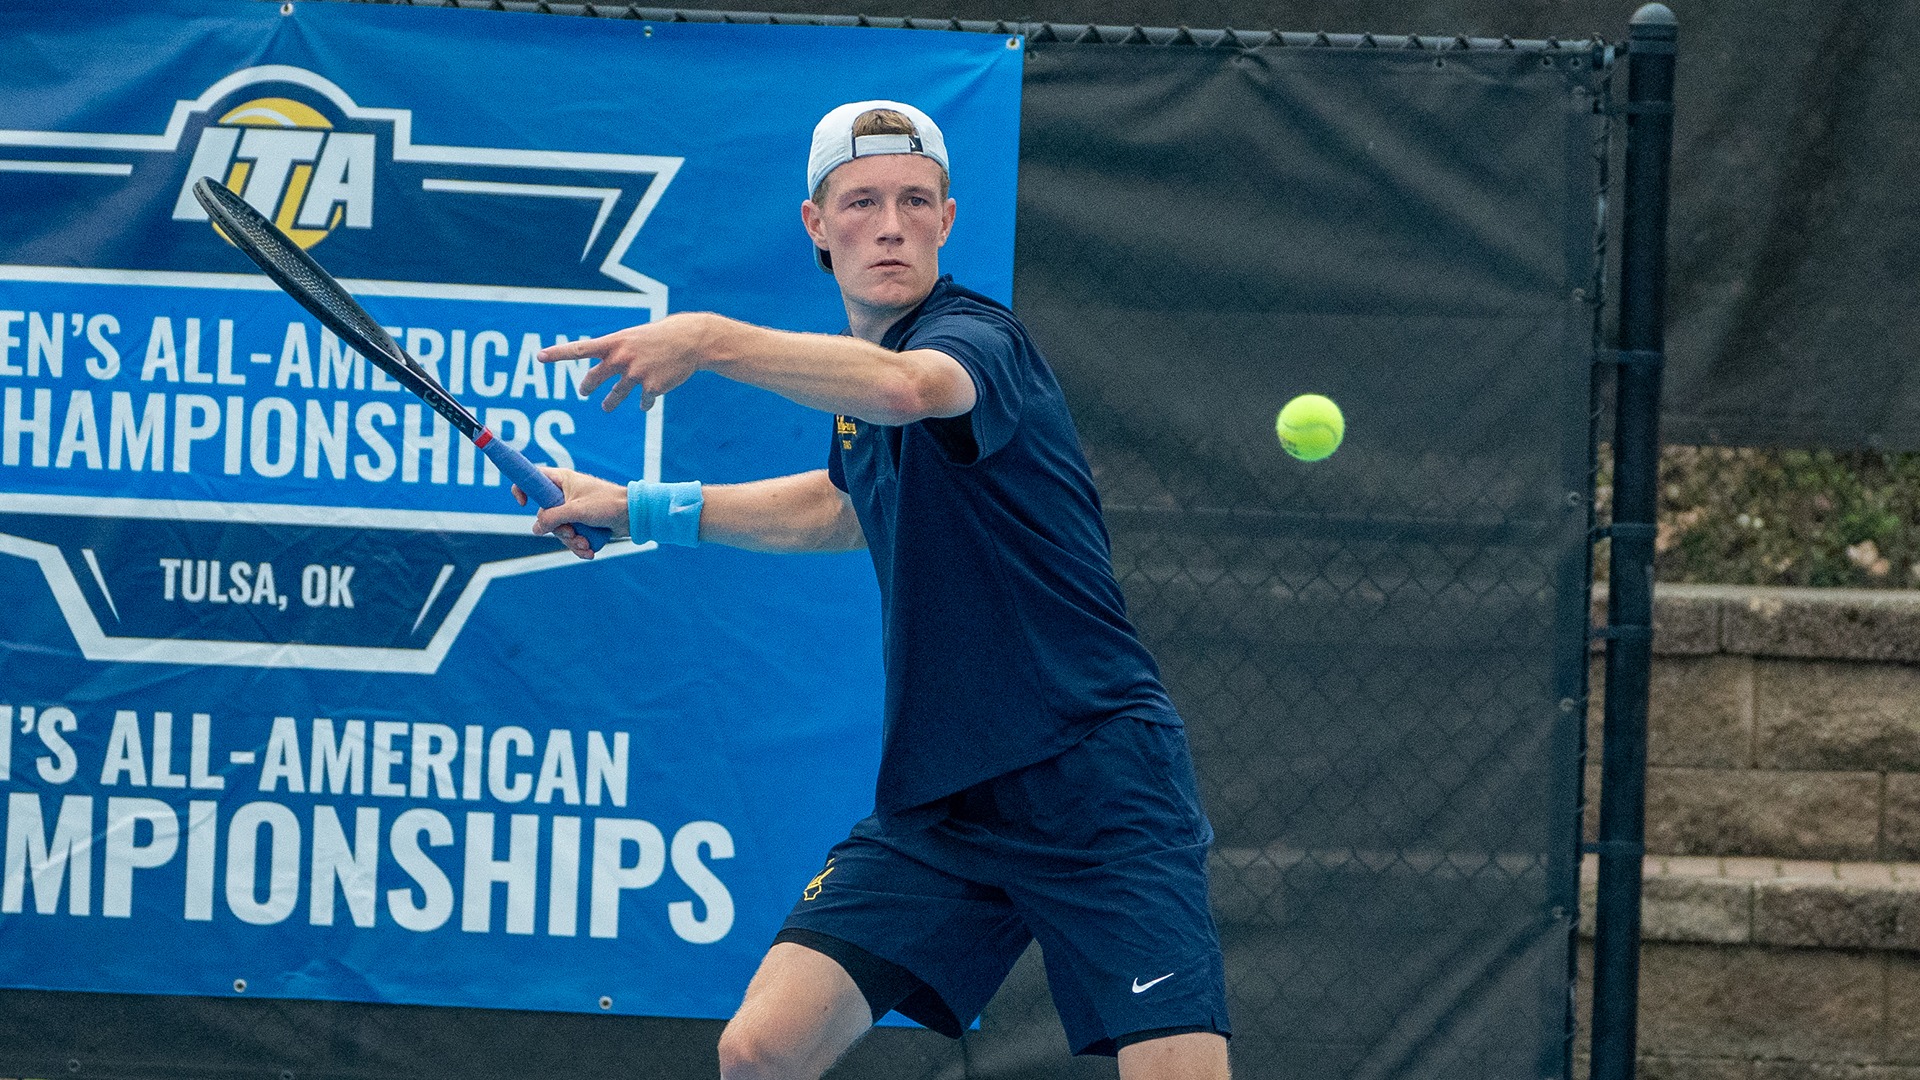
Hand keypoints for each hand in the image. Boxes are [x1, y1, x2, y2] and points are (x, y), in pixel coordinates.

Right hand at [513, 467, 628, 560]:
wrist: (634, 515)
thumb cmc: (607, 503)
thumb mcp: (576, 510)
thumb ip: (552, 518)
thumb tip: (536, 529)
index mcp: (561, 480)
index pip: (532, 479)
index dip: (522, 488)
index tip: (523, 504)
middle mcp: (564, 495)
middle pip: (545, 515)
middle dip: (559, 530)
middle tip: (571, 531)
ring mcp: (573, 510)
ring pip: (559, 530)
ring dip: (571, 541)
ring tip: (586, 543)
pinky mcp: (583, 524)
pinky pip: (572, 538)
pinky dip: (580, 546)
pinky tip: (590, 551)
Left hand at [539, 312, 717, 411]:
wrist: (691, 341)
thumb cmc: (662, 336)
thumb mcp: (635, 337)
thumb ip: (617, 351)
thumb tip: (602, 369)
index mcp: (615, 343)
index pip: (580, 349)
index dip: (558, 353)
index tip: (540, 356)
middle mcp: (622, 358)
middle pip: (594, 377)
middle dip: (587, 386)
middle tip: (583, 391)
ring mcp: (636, 374)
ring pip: (616, 395)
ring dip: (610, 402)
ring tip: (606, 407)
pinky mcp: (652, 387)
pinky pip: (643, 401)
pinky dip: (644, 403)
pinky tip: (646, 404)